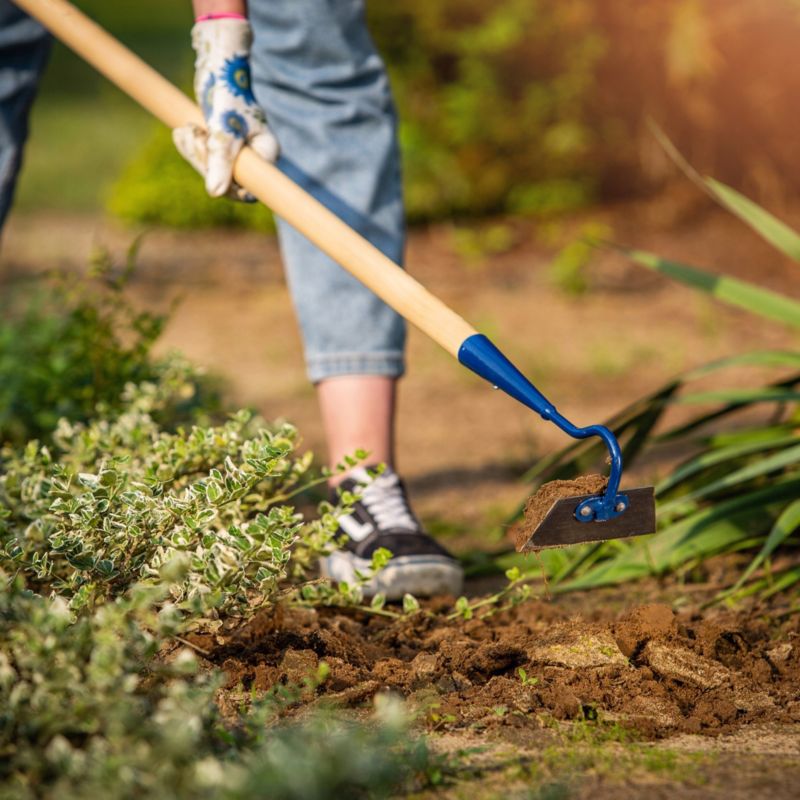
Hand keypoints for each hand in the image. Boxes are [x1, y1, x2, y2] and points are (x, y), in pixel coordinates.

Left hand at [173, 17, 277, 199]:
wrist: (217, 64)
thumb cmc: (228, 93)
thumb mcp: (223, 131)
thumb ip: (220, 163)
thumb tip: (215, 194)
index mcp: (266, 155)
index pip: (251, 190)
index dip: (230, 188)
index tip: (211, 169)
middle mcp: (254, 157)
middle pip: (227, 183)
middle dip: (204, 161)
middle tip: (193, 135)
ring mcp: (235, 152)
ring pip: (211, 171)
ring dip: (193, 151)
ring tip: (187, 128)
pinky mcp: (219, 144)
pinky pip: (202, 158)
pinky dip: (189, 146)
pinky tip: (184, 130)